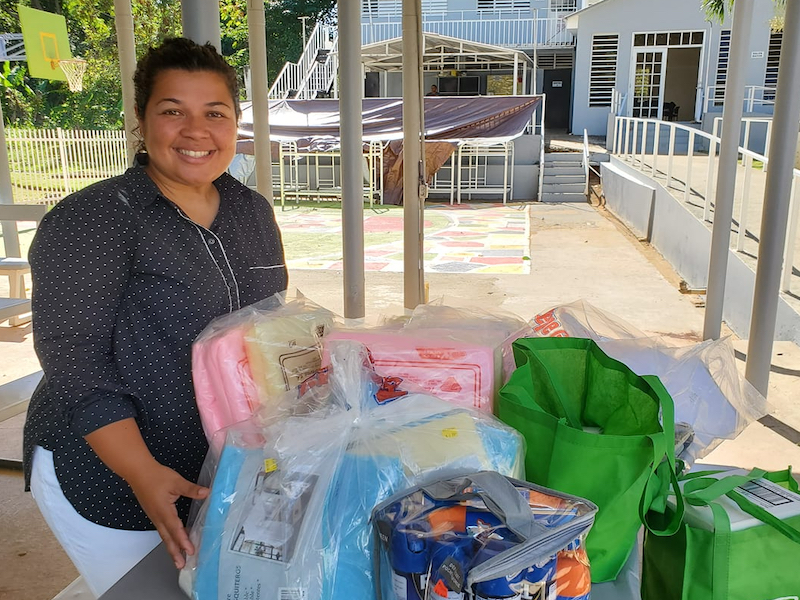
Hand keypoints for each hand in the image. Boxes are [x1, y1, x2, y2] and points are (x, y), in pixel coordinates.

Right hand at [84, 418, 209, 568]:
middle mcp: (158, 517)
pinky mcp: (154, 513)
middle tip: (181, 565)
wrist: (138, 472)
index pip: (175, 528)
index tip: (190, 551)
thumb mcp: (176, 481)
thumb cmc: (157, 476)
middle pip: (167, 538)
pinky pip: (162, 529)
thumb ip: (191, 489)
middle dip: (175, 552)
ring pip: (164, 535)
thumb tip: (207, 493)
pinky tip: (173, 540)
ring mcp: (154, 516)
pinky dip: (169, 538)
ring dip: (171, 547)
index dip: (183, 540)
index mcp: (164, 511)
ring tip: (178, 559)